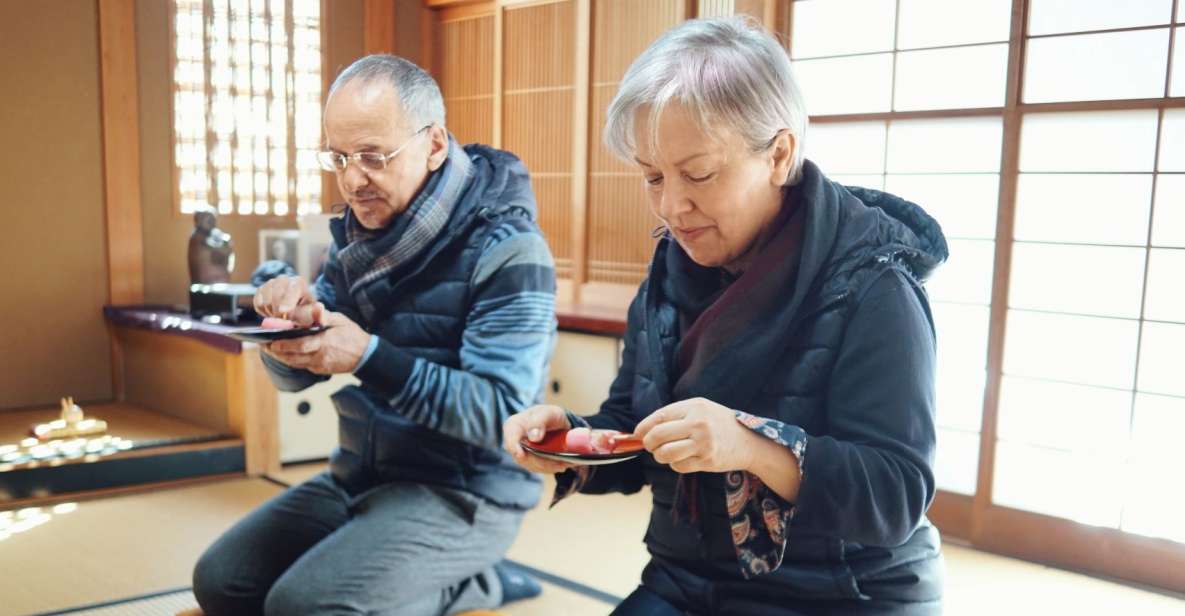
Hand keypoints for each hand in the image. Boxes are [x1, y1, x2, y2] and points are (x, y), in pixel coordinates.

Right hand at [254, 276, 322, 326]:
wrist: (296, 313)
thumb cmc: (306, 315)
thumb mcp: (316, 317)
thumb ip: (318, 314)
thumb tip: (318, 307)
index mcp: (299, 283)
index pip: (292, 289)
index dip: (287, 301)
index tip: (283, 312)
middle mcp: (284, 279)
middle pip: (276, 295)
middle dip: (279, 311)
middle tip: (285, 319)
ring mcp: (271, 283)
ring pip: (265, 301)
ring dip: (272, 312)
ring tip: (280, 315)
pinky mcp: (260, 290)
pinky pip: (257, 303)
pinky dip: (264, 311)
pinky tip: (272, 312)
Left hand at [264, 311, 370, 374]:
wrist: (365, 356)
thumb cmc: (352, 335)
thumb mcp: (341, 320)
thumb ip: (324, 316)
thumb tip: (315, 308)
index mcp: (324, 342)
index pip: (300, 345)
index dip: (284, 345)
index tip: (271, 341)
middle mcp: (320, 356)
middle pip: (293, 357)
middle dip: (277, 352)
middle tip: (264, 346)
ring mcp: (319, 365)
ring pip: (295, 363)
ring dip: (281, 357)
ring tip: (270, 349)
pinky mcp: (320, 370)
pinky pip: (302, 365)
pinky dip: (291, 360)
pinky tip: (284, 354)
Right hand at [502, 405, 576, 473]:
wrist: (557, 424)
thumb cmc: (550, 415)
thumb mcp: (549, 413)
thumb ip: (540, 421)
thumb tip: (533, 437)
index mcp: (514, 425)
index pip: (510, 438)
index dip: (513, 447)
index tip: (521, 455)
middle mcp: (514, 441)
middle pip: (522, 456)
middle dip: (541, 461)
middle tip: (560, 461)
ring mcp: (520, 453)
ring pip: (531, 465)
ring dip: (548, 466)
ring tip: (564, 462)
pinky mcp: (529, 462)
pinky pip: (538, 469)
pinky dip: (550, 468)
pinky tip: (561, 464)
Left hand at [634, 397, 756, 473]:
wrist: (748, 441)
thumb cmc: (718, 423)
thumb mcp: (700, 410)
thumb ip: (674, 416)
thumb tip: (643, 431)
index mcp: (695, 407)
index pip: (659, 417)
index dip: (643, 427)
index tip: (637, 434)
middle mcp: (699, 424)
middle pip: (658, 436)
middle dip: (648, 443)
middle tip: (650, 446)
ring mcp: (704, 444)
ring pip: (665, 454)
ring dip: (660, 456)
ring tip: (665, 453)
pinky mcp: (707, 461)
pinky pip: (678, 466)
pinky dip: (675, 464)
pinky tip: (682, 459)